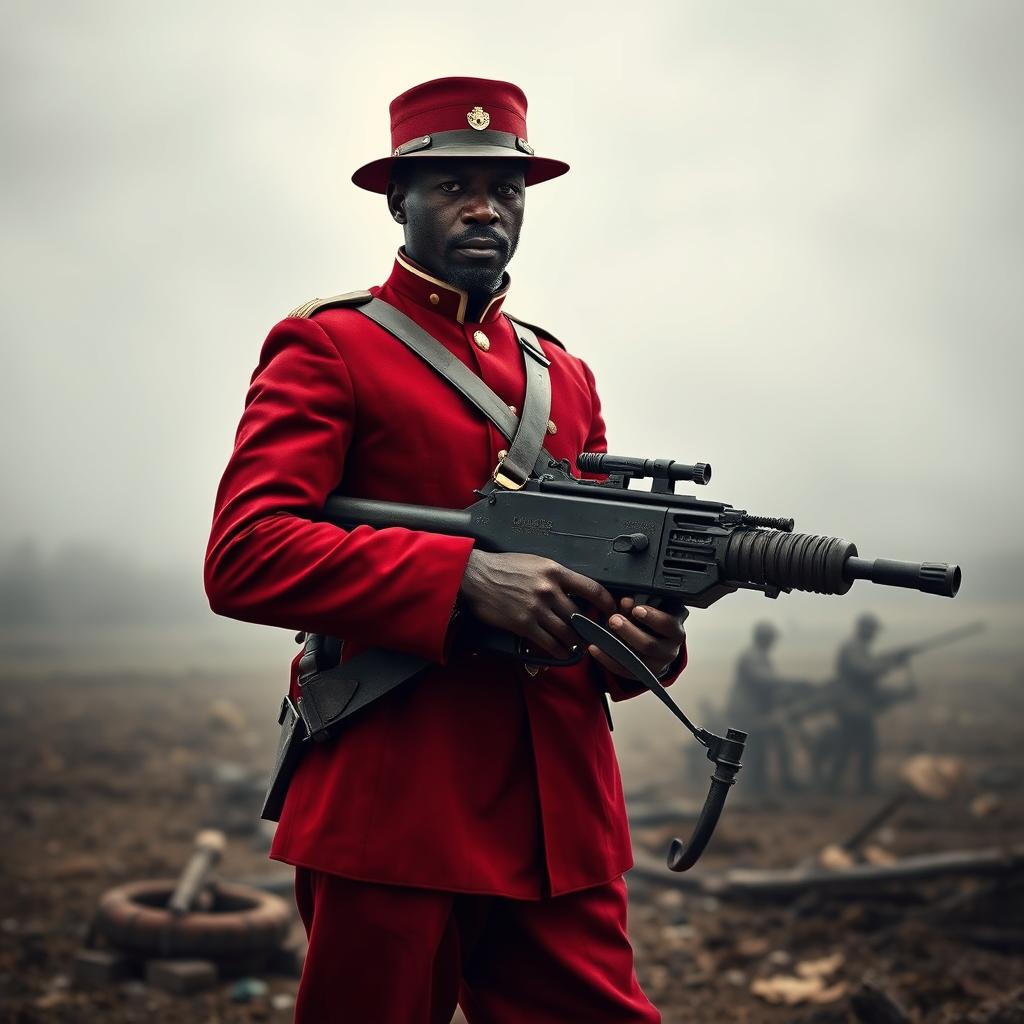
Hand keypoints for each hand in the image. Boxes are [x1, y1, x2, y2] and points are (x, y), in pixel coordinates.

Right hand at [459, 551, 614, 660]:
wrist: (475, 575)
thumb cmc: (504, 567)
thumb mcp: (536, 563)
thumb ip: (556, 576)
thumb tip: (574, 590)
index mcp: (554, 571)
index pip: (592, 588)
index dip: (606, 602)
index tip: (611, 610)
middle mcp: (549, 590)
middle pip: (580, 615)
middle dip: (589, 627)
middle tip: (594, 634)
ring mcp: (537, 608)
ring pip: (567, 632)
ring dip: (575, 642)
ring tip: (578, 645)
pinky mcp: (523, 624)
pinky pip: (549, 643)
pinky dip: (559, 650)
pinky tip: (562, 651)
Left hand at [588, 596, 687, 679]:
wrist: (657, 646)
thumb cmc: (653, 624)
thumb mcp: (651, 612)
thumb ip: (638, 606)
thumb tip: (626, 601)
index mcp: (675, 631)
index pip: (668, 625)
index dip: (653, 617)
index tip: (636, 609)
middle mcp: (669, 651)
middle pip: (650, 644)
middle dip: (630, 631)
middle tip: (614, 619)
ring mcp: (656, 666)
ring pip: (637, 659)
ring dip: (617, 645)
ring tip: (602, 634)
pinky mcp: (641, 675)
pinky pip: (623, 670)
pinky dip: (607, 659)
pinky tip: (594, 648)